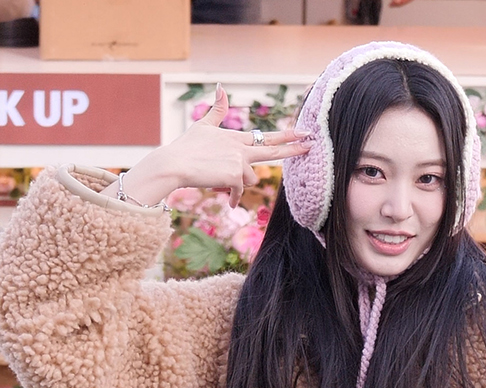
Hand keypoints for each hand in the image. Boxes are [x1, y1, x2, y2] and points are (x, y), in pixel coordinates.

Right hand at [115, 85, 311, 204]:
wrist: (175, 164)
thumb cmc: (186, 147)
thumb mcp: (203, 126)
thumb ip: (216, 110)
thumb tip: (221, 87)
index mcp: (235, 137)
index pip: (266, 136)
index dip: (286, 135)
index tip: (304, 132)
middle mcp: (240, 148)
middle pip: (272, 150)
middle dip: (293, 148)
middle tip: (311, 144)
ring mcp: (239, 162)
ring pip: (250, 177)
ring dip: (239, 182)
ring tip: (218, 178)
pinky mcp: (234, 176)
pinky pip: (239, 190)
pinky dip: (234, 196)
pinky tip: (230, 201)